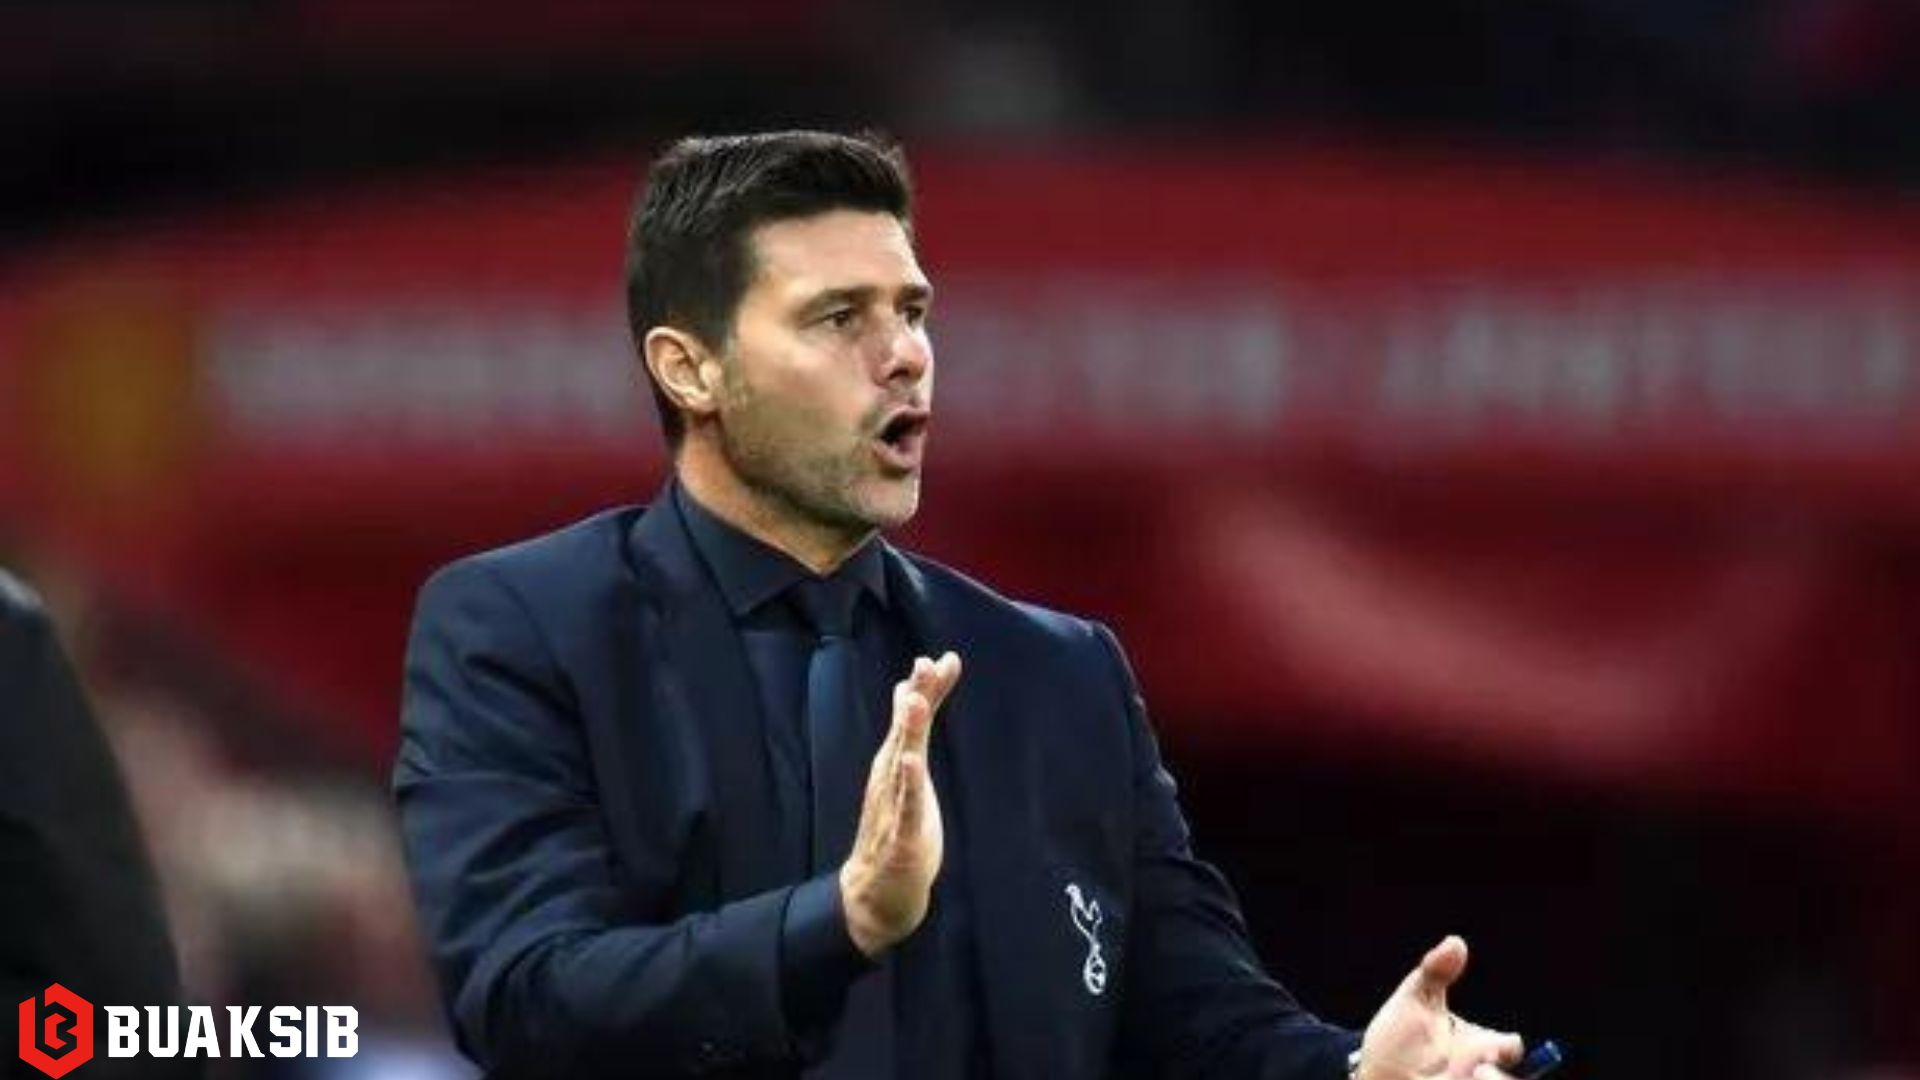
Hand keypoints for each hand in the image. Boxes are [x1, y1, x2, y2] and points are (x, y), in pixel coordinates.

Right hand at [838, 652, 962, 957]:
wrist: (875, 891)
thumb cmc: (895, 827)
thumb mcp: (910, 774)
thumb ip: (914, 733)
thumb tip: (911, 688)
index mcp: (895, 763)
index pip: (912, 719)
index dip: (926, 689)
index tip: (942, 659)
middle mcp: (890, 778)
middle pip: (904, 732)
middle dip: (915, 697)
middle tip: (925, 664)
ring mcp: (892, 806)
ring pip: (901, 763)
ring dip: (908, 732)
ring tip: (916, 700)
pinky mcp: (899, 836)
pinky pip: (903, 807)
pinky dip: (907, 784)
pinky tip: (911, 762)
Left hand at [1356, 936, 1524, 1079]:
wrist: (1372, 1077)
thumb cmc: (1398, 1040)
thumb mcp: (1412, 1003)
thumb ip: (1435, 971)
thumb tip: (1456, 941)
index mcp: (1484, 1049)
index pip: (1511, 1048)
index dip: (1503, 1049)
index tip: (1485, 1050)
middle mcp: (1485, 1076)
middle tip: (1476, 1072)